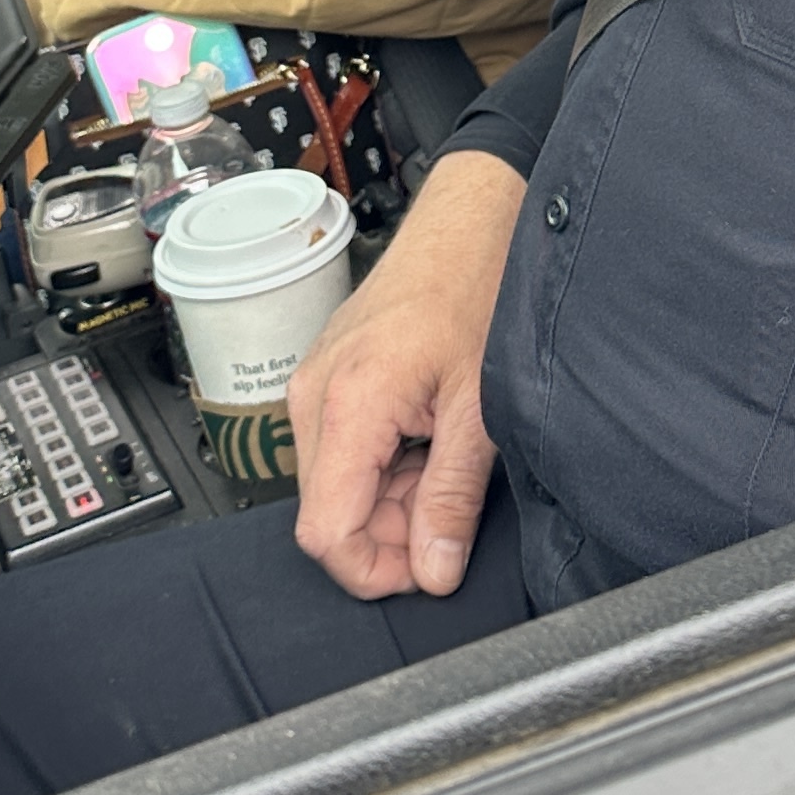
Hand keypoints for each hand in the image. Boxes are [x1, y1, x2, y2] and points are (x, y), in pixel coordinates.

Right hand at [290, 153, 525, 600]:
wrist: (468, 224)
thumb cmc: (475, 290)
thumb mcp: (480, 410)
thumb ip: (452, 498)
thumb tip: (434, 570)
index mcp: (348, 404)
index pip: (325, 533)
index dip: (373, 570)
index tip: (425, 570)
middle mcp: (314, 396)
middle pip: (326, 515)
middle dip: (388, 535)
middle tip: (452, 510)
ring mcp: (314, 385)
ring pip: (335, 486)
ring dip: (390, 499)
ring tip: (449, 458)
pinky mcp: (326, 379)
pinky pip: (342, 451)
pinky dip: (385, 465)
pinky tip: (430, 438)